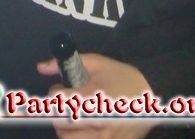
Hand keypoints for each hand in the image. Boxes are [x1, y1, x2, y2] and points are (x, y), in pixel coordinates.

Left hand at [38, 54, 155, 138]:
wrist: (154, 94)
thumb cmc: (123, 77)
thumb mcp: (97, 62)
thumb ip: (65, 64)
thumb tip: (40, 67)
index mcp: (91, 99)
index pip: (55, 101)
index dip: (55, 92)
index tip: (62, 87)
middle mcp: (96, 123)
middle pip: (59, 126)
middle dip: (58, 113)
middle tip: (68, 104)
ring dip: (67, 129)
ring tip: (76, 117)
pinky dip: (80, 137)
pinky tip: (86, 128)